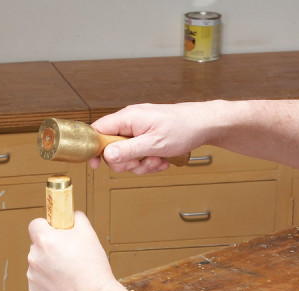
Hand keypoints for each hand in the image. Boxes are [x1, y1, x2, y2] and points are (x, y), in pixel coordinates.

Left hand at [26, 212, 125, 290]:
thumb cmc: (92, 267)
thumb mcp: (88, 233)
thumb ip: (76, 218)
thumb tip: (70, 215)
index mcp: (44, 239)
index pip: (35, 224)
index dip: (47, 226)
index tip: (55, 231)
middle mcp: (34, 256)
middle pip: (38, 245)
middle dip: (50, 247)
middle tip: (68, 254)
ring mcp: (32, 275)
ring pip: (38, 263)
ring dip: (49, 264)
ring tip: (69, 271)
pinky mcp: (34, 290)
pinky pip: (39, 279)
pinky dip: (49, 280)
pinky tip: (64, 282)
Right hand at [88, 102, 211, 174]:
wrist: (203, 124)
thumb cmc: (183, 128)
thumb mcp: (154, 144)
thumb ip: (128, 150)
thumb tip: (106, 155)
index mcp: (128, 118)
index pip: (98, 131)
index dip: (94, 149)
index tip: (96, 165)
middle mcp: (130, 122)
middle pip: (111, 149)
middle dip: (126, 162)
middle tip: (141, 163)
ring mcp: (138, 130)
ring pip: (126, 155)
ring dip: (141, 164)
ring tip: (157, 160)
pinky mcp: (146, 137)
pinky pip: (139, 155)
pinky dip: (149, 161)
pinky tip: (161, 160)